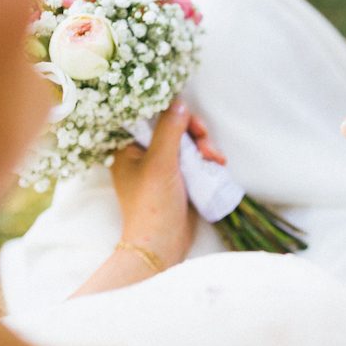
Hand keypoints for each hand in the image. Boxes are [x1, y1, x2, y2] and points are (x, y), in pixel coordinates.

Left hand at [111, 100, 223, 268]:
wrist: (162, 243)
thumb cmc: (153, 203)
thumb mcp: (161, 163)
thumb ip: (169, 130)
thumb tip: (179, 102)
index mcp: (128, 148)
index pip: (151, 117)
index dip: (174, 115)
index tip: (192, 124)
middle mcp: (142, 154)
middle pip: (173, 128)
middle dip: (195, 135)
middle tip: (207, 146)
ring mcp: (161, 166)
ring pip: (187, 143)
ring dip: (205, 147)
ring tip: (216, 160)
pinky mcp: (177, 178)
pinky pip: (193, 158)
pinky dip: (206, 159)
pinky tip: (218, 165)